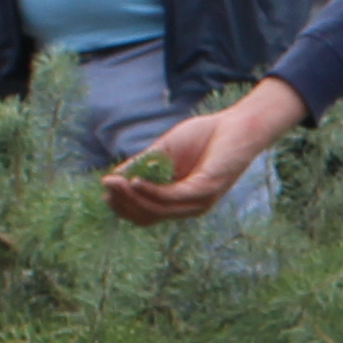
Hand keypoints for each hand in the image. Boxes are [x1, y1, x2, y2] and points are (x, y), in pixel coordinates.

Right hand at [103, 78, 300, 224]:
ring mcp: (199, 201)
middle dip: (124, 203)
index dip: (123, 206)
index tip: (105, 189)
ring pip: (158, 210)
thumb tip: (113, 178)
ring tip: (115, 182)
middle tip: (107, 185)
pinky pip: (173, 197)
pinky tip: (136, 182)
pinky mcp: (207, 189)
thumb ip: (143, 165)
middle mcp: (189, 207)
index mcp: (179, 201)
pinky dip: (152, 192)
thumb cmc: (204, 136)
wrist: (238, 125)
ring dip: (133, 198)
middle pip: (148, 217)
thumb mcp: (165, 151)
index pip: (146, 215)